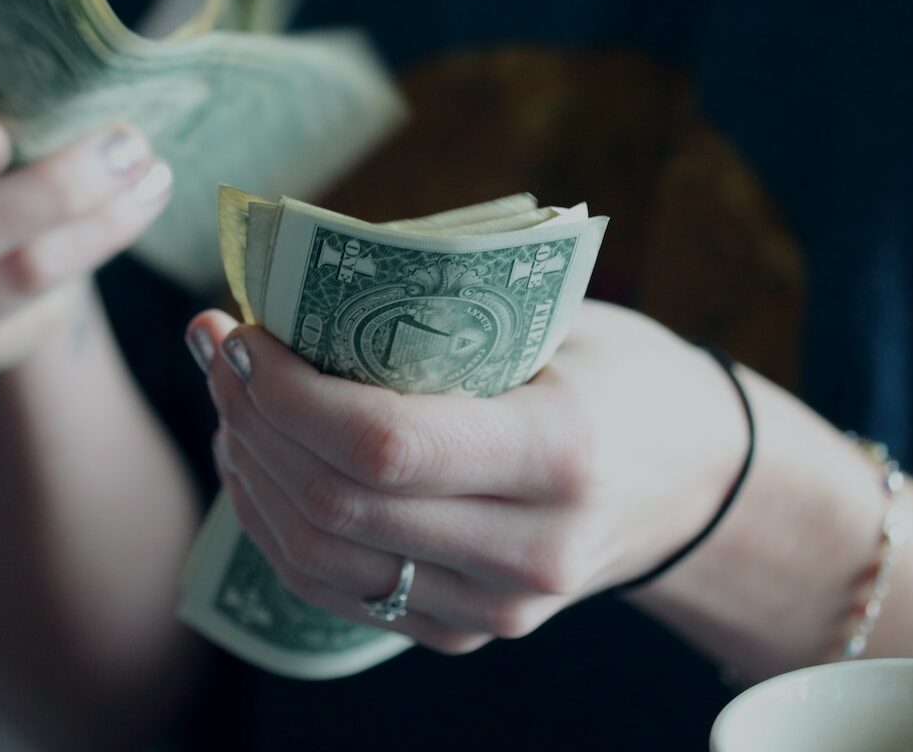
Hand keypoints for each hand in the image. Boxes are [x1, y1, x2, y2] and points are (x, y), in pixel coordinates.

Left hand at [193, 300, 748, 652]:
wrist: (695, 482)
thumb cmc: (619, 373)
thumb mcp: (559, 319)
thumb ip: (443, 311)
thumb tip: (294, 280)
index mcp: (560, 453)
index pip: (384, 444)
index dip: (287, 392)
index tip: (241, 330)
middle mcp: (530, 550)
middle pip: (336, 504)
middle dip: (251, 419)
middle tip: (216, 347)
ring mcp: (497, 607)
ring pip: (318, 559)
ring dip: (250, 471)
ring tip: (229, 397)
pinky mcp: (466, 632)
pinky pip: (335, 591)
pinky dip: (276, 523)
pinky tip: (257, 458)